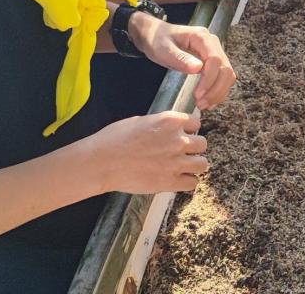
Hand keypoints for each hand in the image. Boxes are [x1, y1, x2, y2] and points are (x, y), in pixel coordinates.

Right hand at [88, 110, 210, 194]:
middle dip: (194, 148)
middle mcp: (178, 140)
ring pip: (203, 164)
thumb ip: (161, 125)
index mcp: (171, 121)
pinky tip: (179, 180)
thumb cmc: (115, 139)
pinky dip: (188, 182)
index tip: (184, 135)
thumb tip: (169, 129)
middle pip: (202, 144)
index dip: (190, 130)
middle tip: (183, 153)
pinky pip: (192, 183)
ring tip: (184, 168)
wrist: (101, 162)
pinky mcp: (170, 182)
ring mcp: (176, 162)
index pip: (196, 123)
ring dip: (195, 165)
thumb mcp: (141, 121)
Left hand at [129, 16, 237, 109]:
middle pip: (225, 69)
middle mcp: (213, 44)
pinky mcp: (212, 62)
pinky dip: (218, 91)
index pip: (215, 59)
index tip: (197, 95)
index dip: (209, 79)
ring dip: (218, 92)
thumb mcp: (163, 49)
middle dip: (216, 89)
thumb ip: (180, 58)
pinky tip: (209, 101)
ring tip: (203, 105)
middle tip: (201, 104)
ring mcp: (215, 52)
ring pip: (227, 75)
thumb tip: (198, 68)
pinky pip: (222, 78)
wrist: (156, 35)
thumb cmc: (158, 40)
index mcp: (202, 38)